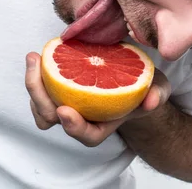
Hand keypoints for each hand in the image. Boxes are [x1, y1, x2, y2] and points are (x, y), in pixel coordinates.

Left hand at [24, 51, 171, 146]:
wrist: (128, 75)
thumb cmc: (141, 85)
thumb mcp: (158, 88)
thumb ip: (157, 94)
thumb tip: (151, 100)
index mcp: (104, 125)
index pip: (87, 135)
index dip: (75, 128)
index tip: (66, 111)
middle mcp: (81, 118)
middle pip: (54, 120)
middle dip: (41, 99)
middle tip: (38, 69)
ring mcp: (67, 105)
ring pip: (41, 108)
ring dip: (33, 86)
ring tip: (34, 58)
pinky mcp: (57, 89)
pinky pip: (40, 90)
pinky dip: (36, 75)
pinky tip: (38, 56)